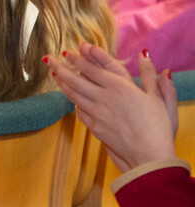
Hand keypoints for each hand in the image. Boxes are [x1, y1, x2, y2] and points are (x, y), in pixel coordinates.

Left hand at [48, 43, 177, 172]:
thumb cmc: (157, 126)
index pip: (91, 69)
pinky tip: (70, 97)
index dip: (77, 59)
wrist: (148, 154)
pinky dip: (72, 101)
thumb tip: (144, 54)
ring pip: (73, 95)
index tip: (67, 52)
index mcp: (119, 87)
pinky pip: (79, 110)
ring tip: (54, 74)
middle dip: (60, 67)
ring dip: (62, 83)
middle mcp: (104, 98)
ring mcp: (96, 113)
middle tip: (48, 59)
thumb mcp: (158, 97)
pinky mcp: (94, 127)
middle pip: (75, 80)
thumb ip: (149, 74)